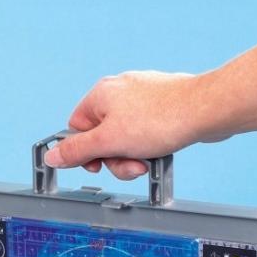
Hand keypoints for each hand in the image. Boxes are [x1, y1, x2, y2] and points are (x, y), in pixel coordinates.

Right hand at [44, 71, 205, 180]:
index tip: (98, 165)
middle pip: (103, 137)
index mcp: (100, 95)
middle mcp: (119, 92)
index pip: (77, 129)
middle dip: (116, 158)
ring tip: (149, 158)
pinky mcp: (162, 107)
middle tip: (132, 164)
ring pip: (125, 138)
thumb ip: (77, 151)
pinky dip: (151, 147)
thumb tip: (52, 156)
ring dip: (134, 156)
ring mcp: (142, 99)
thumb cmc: (160, 120)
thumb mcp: (109, 142)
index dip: (86, 152)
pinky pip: (146, 134)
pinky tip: (161, 150)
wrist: (204, 110)